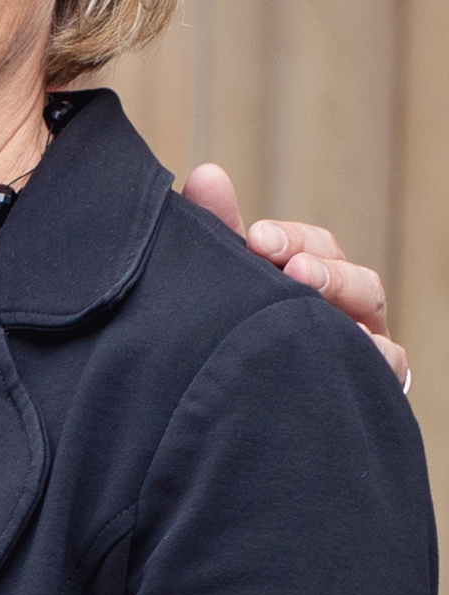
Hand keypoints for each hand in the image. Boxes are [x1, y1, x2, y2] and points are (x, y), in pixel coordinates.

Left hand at [182, 164, 407, 388]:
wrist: (248, 419)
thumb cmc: (239, 336)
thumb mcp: (231, 282)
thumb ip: (220, 232)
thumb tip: (206, 175)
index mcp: (313, 285)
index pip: (317, 249)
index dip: (292, 240)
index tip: (257, 238)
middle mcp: (345, 316)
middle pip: (357, 281)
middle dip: (325, 271)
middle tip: (293, 269)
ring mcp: (361, 354)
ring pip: (375, 322)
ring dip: (346, 305)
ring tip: (311, 295)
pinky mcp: (368, 389)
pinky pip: (386, 369)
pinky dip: (373, 357)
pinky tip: (349, 349)